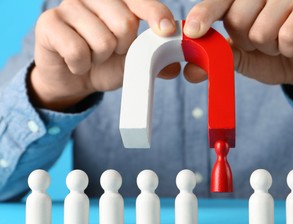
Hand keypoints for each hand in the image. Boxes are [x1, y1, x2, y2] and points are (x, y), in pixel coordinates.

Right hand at [30, 0, 177, 110]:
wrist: (73, 78)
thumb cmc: (106, 63)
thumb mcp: (134, 61)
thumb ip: (155, 59)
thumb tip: (174, 67)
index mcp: (118, 1)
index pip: (141, 2)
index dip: (155, 13)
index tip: (165, 29)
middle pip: (124, 24)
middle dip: (122, 47)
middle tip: (110, 50)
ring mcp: (69, 6)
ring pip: (102, 40)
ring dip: (100, 58)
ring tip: (91, 56)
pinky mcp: (48, 22)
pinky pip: (76, 51)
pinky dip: (80, 65)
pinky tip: (75, 62)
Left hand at [183, 0, 292, 99]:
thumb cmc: (272, 55)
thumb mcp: (240, 58)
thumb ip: (216, 59)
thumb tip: (190, 72)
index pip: (218, 3)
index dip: (204, 15)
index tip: (194, 31)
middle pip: (237, 21)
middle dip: (248, 42)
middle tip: (264, 40)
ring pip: (262, 31)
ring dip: (271, 48)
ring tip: (282, 40)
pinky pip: (289, 36)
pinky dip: (291, 49)